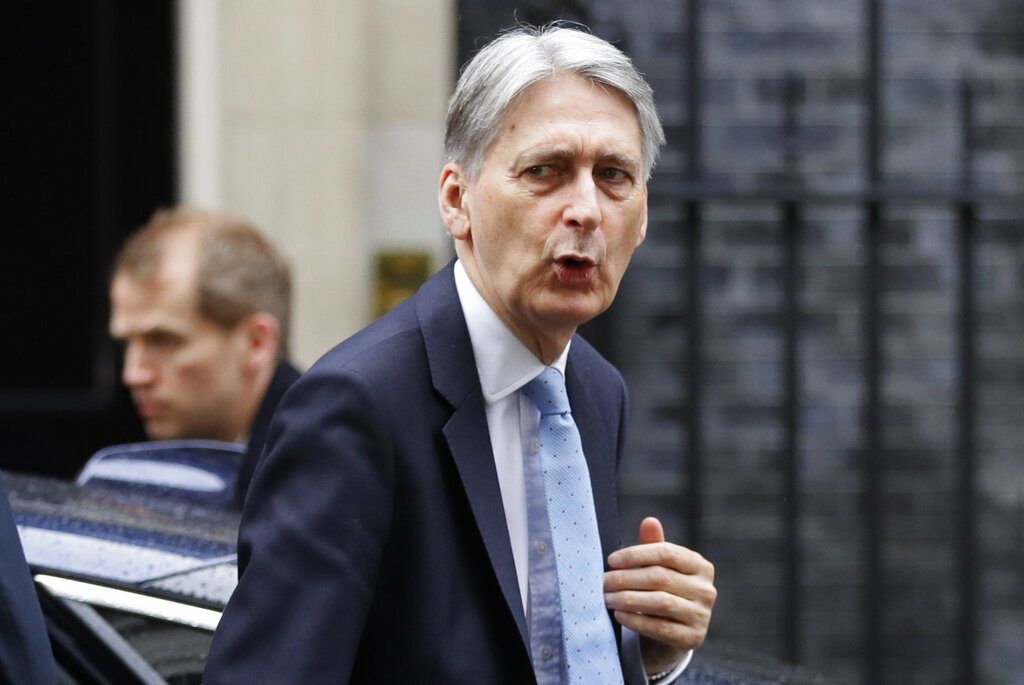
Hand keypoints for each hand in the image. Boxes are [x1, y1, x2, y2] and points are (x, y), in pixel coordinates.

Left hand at [604, 517, 715, 673]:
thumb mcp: (659, 569)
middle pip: (660, 577)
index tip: (611, 560)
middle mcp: (706, 589)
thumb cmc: (662, 593)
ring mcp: (702, 615)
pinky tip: (619, 615)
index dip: (636, 554)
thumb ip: (653, 546)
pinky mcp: (693, 638)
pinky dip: (636, 620)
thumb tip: (649, 520)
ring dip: (628, 599)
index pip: (667, 553)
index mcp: (700, 566)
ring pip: (660, 602)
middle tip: (602, 582)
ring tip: (606, 597)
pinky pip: (660, 627)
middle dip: (626, 578)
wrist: (672, 634)